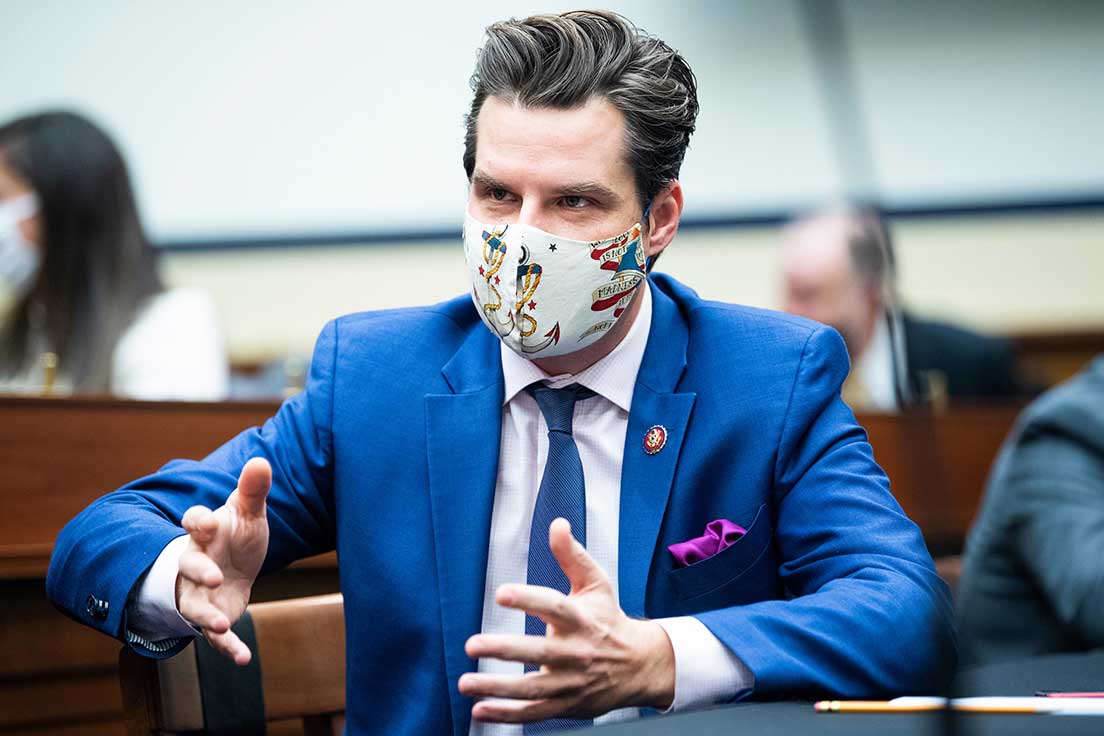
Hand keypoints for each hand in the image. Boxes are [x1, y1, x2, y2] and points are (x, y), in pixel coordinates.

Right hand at [175, 457, 270, 664]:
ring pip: (194, 605)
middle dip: (199, 572)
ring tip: (220, 625)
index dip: (198, 522)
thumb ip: (253, 490)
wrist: (234, 564)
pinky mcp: (213, 614)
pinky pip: (214, 635)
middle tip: (215, 577)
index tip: (209, 523)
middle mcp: (196, 563)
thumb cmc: (237, 534)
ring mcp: (201, 592)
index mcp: (205, 532)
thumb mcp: (248, 512)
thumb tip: (260, 461)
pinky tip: (243, 658)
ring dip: (205, 617)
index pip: (193, 522)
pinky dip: (227, 647)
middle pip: (188, 566)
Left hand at [459, 518, 674, 722]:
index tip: (501, 593)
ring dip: (496, 688)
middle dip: (504, 650)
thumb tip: (557, 524)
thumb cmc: (609, 620)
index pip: (554, 607)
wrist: (639, 666)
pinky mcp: (566, 704)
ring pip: (531, 688)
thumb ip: (572, 556)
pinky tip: (479, 710)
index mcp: (581, 619)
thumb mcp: (596, 584)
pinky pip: (533, 712)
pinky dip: (506, 714)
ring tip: (466, 682)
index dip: (528, 600)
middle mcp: (576, 652)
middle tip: (472, 645)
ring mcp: (571, 682)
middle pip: (538, 652)